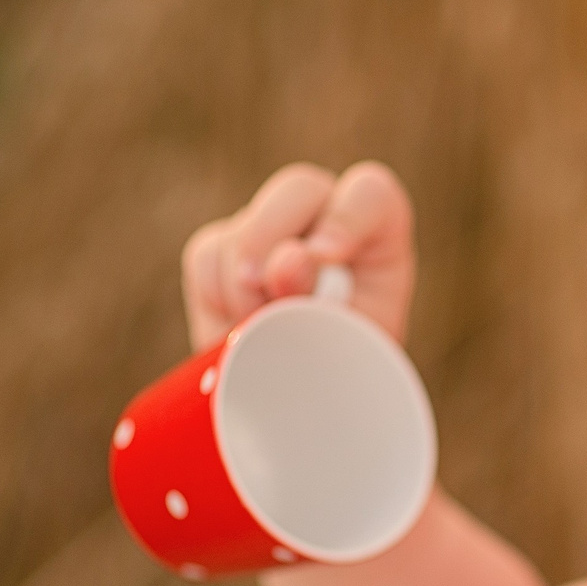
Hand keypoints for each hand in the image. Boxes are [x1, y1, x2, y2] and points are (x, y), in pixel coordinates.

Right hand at [180, 161, 416, 349]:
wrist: (308, 397)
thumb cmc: (350, 366)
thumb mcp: (356, 345)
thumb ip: (330, 306)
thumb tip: (284, 261)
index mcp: (378, 232)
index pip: (369, 195)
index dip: (347, 216)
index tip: (327, 257)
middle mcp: (325, 217)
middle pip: (299, 188)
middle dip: (275, 237)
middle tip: (265, 289)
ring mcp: (271, 229)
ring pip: (245, 224)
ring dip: (247, 285)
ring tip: (266, 333)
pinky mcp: (224, 249)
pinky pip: (208, 255)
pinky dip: (218, 295)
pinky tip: (240, 327)